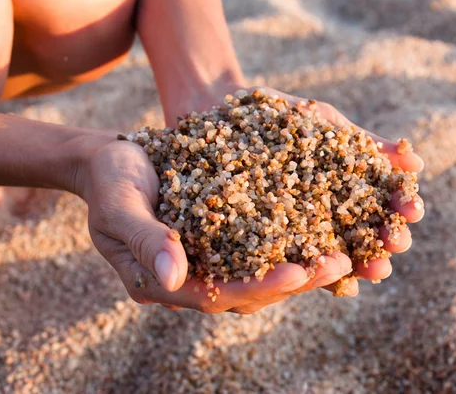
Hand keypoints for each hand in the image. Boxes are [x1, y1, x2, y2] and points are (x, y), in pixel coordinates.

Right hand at [78, 138, 353, 312]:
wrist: (110, 159)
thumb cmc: (110, 180)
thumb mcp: (119, 208)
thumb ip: (145, 241)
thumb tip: (174, 279)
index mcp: (160, 282)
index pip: (215, 296)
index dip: (258, 287)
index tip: (298, 273)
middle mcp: (188, 278)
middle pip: (248, 292)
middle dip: (295, 281)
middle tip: (340, 264)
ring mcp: (206, 260)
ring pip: (260, 273)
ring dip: (302, 266)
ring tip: (345, 252)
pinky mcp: (220, 238)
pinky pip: (259, 247)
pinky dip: (290, 241)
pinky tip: (324, 228)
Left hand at [251, 86, 425, 295]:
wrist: (223, 113)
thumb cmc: (280, 116)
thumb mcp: (325, 124)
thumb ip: (366, 144)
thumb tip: (417, 162)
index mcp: (350, 189)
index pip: (384, 205)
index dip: (402, 210)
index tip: (412, 210)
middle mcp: (330, 215)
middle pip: (367, 236)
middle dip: (386, 241)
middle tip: (396, 242)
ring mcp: (300, 231)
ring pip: (336, 255)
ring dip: (360, 265)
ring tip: (375, 268)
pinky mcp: (267, 244)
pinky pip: (290, 262)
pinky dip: (312, 272)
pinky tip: (326, 276)